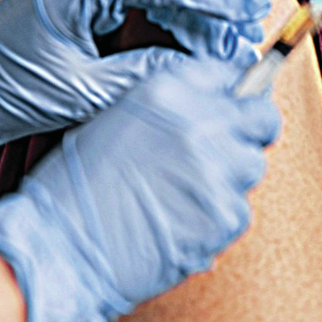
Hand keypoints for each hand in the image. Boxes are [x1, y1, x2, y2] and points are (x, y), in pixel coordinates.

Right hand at [0, 54, 281, 321]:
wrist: (61, 246)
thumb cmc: (73, 189)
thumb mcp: (113, 120)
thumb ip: (167, 109)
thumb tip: (208, 110)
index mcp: (167, 91)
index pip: (229, 75)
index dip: (230, 96)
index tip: (228, 109)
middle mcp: (200, 123)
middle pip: (261, 118)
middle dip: (249, 131)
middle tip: (226, 150)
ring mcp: (218, 171)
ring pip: (252, 167)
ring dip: (229, 178)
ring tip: (185, 195)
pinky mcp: (225, 216)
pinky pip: (240, 211)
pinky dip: (217, 218)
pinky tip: (179, 222)